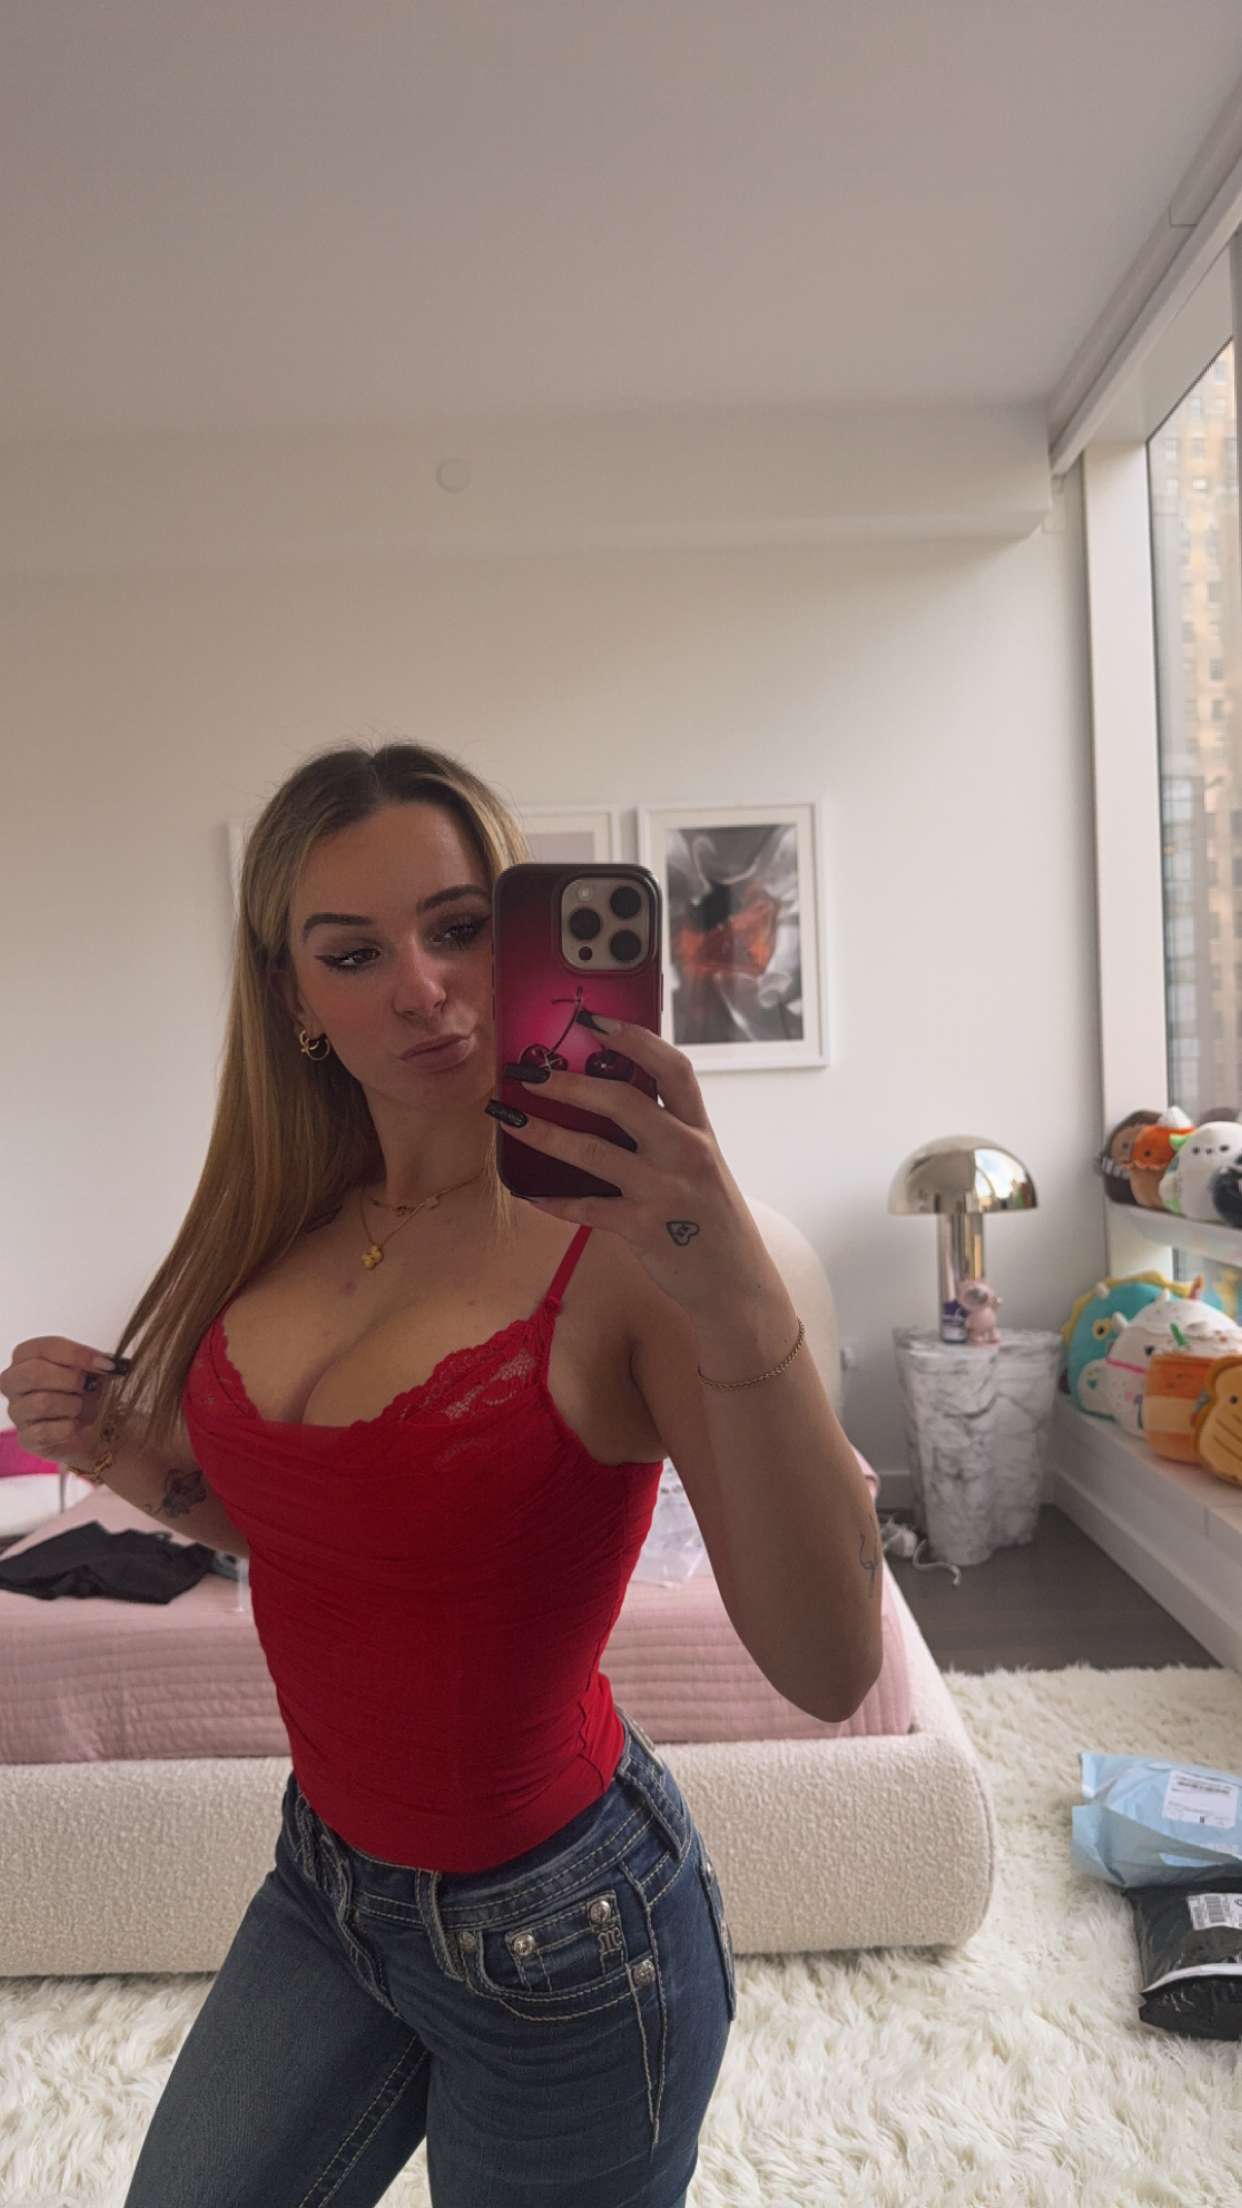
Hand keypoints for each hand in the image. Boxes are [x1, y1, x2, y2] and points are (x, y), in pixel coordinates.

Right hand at [0, 1337, 123, 1467]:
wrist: (95, 1429)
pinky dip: (69, 1429)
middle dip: (71, 1380)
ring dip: (72, 1405)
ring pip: (42, 1403)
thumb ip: (95, 1361)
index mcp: (26, 1355)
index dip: (77, 1354)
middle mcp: (13, 1381)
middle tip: (89, 1386)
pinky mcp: (25, 1438)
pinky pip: (45, 1431)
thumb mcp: (94, 1369)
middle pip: (34, 1373)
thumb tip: (106, 1363)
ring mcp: (16, 1411)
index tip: (107, 1365)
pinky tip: (75, 1426)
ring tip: (80, 1408)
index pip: (45, 1347)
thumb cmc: (89, 1391)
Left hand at [485, 1017, 780, 1317]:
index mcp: (700, 1130)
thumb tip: (608, 1099)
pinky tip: (530, 1194)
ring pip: (596, 1153)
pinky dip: (556, 1201)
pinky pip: (589, 1209)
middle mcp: (686, 1153)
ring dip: (546, 1134)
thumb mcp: (701, 1165)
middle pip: (624, 1101)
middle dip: (570, 1083)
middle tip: (528, 1074)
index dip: (634, 1039)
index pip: (673, 1068)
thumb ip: (667, 1133)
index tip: (594, 1020)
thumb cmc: (710, 1218)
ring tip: (509, 1120)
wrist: (735, 1283)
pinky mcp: (645, 1228)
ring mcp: (665, 1191)